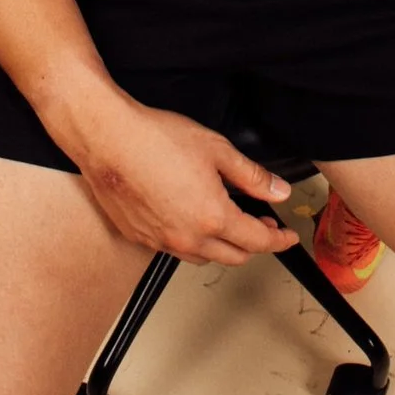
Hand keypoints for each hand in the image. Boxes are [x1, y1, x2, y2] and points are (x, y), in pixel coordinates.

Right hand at [61, 93, 295, 264]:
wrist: (107, 138)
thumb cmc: (154, 139)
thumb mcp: (216, 149)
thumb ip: (252, 176)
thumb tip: (277, 190)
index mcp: (212, 217)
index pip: (258, 241)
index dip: (279, 240)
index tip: (286, 236)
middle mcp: (187, 237)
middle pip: (233, 256)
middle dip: (254, 244)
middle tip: (262, 226)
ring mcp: (161, 241)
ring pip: (203, 257)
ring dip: (222, 246)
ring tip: (227, 223)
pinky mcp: (139, 237)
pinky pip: (174, 249)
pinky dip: (191, 241)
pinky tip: (190, 220)